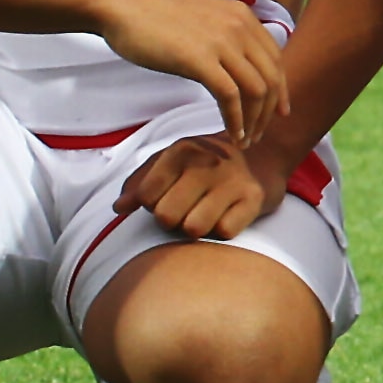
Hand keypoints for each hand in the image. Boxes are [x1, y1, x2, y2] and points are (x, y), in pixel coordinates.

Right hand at [92, 0, 288, 140]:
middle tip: (259, 134)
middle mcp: (239, 27)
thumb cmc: (156, 17)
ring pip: (256, 89)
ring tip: (245, 139)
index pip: (275, 59)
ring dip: (254, 120)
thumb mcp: (205, 20)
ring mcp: (222, 42)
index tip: (277, 112)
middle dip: (268, 111)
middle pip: (271, 77)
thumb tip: (238, 65)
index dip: (280, 89)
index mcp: (243, 16)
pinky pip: (230, 96)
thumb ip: (226, 37)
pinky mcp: (201, 59)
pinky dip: (236, 119)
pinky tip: (232, 133)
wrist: (124, 6)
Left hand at [120, 132, 274, 239]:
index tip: (166, 196)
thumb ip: (140, 182)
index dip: (151, 204)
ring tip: (204, 213)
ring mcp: (232, 180)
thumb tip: (119, 208)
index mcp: (181, 150)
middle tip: (186, 208)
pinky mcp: (253, 198)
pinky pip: (224, 232)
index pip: (145, 197)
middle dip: (172, 219)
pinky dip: (221, 230)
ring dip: (196, 228)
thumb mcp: (171, 161)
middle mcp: (207, 162)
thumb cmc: (205, 164)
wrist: (263, 154)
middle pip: (166, 216)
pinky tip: (226, 215)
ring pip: (194, 228)